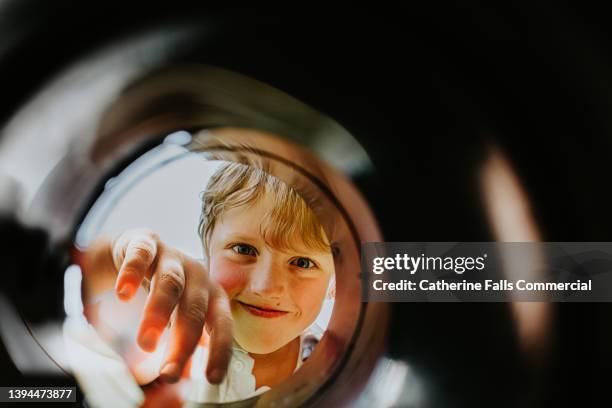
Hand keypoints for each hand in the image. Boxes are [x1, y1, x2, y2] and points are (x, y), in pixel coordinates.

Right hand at [81, 229, 232, 383]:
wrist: (126, 255)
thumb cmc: (155, 296)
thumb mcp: (169, 327)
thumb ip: (174, 353)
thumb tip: (179, 389)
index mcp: (210, 296)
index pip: (221, 325)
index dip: (219, 350)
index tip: (212, 378)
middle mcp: (196, 275)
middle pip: (195, 308)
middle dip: (184, 343)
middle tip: (169, 372)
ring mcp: (172, 256)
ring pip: (171, 282)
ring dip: (160, 313)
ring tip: (146, 342)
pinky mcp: (145, 241)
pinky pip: (141, 254)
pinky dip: (132, 273)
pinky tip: (123, 293)